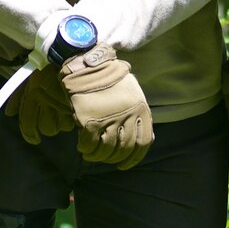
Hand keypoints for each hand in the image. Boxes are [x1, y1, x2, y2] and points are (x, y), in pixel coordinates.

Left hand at [8, 65, 76, 143]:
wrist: (71, 54)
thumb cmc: (47, 66)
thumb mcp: (29, 78)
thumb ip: (17, 97)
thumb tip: (9, 113)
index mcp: (33, 94)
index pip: (28, 123)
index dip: (29, 134)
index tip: (34, 138)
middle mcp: (46, 101)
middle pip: (46, 128)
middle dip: (47, 127)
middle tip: (51, 118)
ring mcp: (62, 103)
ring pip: (60, 127)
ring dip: (60, 123)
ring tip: (62, 113)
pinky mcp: (77, 104)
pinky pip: (73, 120)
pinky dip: (72, 118)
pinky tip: (72, 110)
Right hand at [61, 45, 153, 167]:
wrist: (88, 63)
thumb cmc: (110, 78)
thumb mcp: (133, 93)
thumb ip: (138, 114)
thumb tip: (145, 139)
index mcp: (141, 108)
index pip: (143, 142)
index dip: (133, 158)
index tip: (124, 164)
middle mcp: (127, 115)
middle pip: (124, 148)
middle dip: (114, 158)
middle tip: (106, 159)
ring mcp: (109, 118)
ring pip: (107, 150)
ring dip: (99, 157)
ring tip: (93, 155)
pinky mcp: (90, 119)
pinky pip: (89, 144)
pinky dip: (86, 150)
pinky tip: (83, 148)